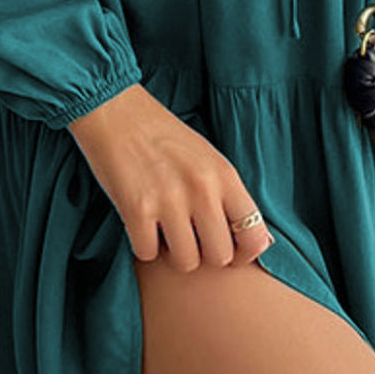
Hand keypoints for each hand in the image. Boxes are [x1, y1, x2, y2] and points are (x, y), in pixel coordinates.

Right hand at [67, 83, 273, 271]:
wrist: (115, 111)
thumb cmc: (164, 137)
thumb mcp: (208, 159)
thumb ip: (228, 196)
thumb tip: (258, 243)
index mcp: (225, 175)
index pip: (254, 235)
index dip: (243, 252)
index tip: (228, 251)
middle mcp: (202, 188)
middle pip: (220, 256)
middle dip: (204, 253)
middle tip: (188, 237)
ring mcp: (169, 200)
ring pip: (186, 262)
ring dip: (173, 253)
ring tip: (164, 230)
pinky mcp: (136, 209)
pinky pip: (148, 254)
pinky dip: (143, 246)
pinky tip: (141, 224)